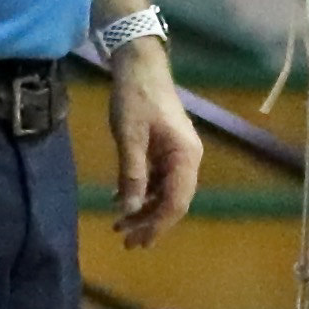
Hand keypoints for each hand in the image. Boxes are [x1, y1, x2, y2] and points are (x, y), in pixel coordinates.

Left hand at [107, 42, 202, 248]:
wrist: (139, 66)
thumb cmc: (135, 99)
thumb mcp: (129, 137)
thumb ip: (131, 175)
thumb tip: (129, 211)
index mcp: (185, 157)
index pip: (176, 202)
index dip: (157, 225)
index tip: (137, 242)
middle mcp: (188, 160)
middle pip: (173, 201)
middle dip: (150, 223)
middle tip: (125, 240)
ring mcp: (178, 154)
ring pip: (165, 192)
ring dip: (144, 210)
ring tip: (120, 225)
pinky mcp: (166, 149)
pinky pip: (158, 179)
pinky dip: (141, 192)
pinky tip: (120, 200)